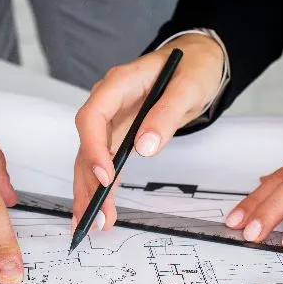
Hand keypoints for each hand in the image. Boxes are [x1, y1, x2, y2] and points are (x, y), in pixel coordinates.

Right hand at [72, 33, 225, 228]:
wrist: (196, 60)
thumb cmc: (192, 68)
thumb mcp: (188, 87)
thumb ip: (166, 114)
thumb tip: (145, 147)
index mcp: (119, 83)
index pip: (93, 117)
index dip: (94, 148)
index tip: (107, 175)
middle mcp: (107, 101)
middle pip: (86, 143)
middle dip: (88, 181)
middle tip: (95, 214)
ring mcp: (111, 118)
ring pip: (89, 157)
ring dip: (89, 190)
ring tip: (92, 222)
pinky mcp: (117, 133)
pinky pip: (102, 160)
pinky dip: (99, 185)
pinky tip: (97, 207)